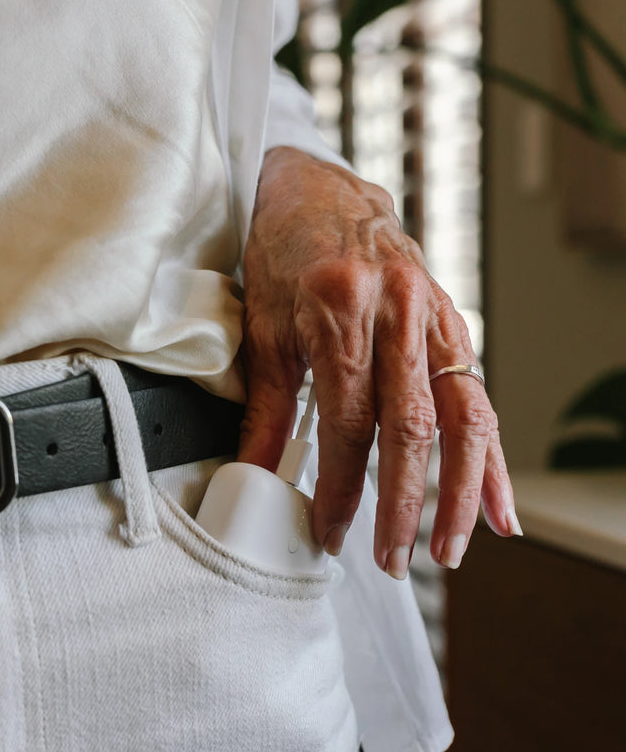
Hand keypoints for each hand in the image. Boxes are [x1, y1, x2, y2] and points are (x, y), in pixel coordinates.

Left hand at [237, 146, 519, 576]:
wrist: (321, 193)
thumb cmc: (284, 255)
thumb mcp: (262, 330)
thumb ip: (261, 410)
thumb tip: (253, 478)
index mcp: (338, 307)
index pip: (347, 419)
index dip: (340, 486)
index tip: (330, 533)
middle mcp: (396, 309)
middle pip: (411, 425)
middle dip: (402, 503)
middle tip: (391, 559)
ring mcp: (432, 315)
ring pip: (461, 417)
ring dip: (460, 492)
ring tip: (449, 550)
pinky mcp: (451, 324)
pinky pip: (478, 397)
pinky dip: (488, 458)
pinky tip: (498, 507)